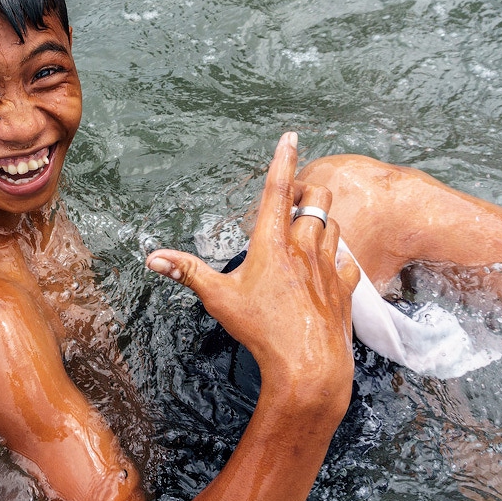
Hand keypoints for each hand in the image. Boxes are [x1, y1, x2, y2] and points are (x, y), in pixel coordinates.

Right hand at [146, 132, 359, 392]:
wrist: (308, 364)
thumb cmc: (261, 331)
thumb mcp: (218, 299)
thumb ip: (187, 272)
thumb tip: (153, 258)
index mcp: (271, 244)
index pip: (276, 190)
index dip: (282, 159)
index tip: (290, 136)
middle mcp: (303, 248)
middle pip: (316, 199)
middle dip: (307, 190)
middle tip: (292, 199)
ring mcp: (328, 266)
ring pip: (334, 224)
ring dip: (321, 219)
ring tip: (306, 228)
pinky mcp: (344, 288)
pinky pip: (347, 260)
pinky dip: (338, 255)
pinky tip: (328, 264)